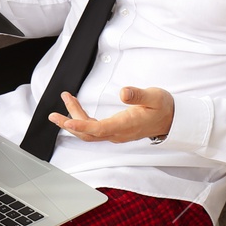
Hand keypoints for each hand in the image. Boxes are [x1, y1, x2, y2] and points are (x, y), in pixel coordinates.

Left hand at [48, 86, 174, 143]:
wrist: (173, 119)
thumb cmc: (163, 107)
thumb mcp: (154, 96)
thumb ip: (138, 95)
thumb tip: (123, 92)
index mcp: (125, 125)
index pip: (98, 129)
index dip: (81, 126)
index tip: (67, 120)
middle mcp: (117, 133)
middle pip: (88, 133)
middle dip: (69, 124)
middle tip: (53, 114)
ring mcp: (115, 133)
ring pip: (89, 131)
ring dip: (73, 120)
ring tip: (65, 100)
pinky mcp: (115, 130)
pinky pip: (94, 129)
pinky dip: (82, 120)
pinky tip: (76, 109)